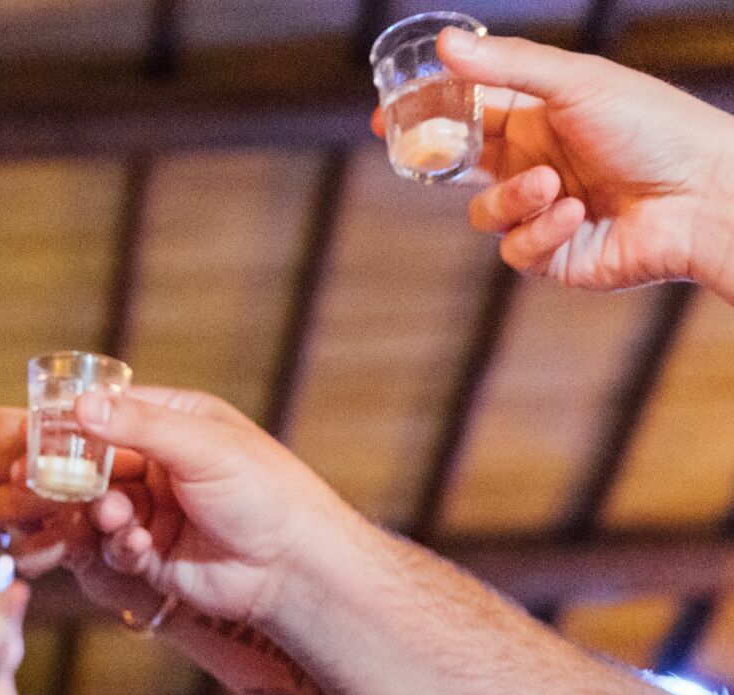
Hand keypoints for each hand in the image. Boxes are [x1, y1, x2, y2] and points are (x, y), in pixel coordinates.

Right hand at [0, 388, 354, 624]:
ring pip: (93, 508)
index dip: (64, 423)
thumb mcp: (202, 447)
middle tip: (35, 483)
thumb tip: (81, 405)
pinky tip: (144, 547)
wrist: (292, 568)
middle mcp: (156, 463)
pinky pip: (110, 547)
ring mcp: (150, 509)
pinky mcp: (147, 553)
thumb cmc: (264, 492)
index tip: (31, 436)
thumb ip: (139, 426)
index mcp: (172, 422)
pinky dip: (120, 546)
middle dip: (67, 477)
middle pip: (88, 464)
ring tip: (120, 519)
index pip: (104, 413)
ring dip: (102, 514)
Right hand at [412, 30, 733, 291]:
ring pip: (484, 212)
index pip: (468, 113)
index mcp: (539, 118)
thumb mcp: (576, 83)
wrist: (702, 194)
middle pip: (462, 166)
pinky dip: (541, 231)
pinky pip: (514, 249)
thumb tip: (444, 45)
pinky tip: (579, 214)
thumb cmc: (653, 128)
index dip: (427, 116)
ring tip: (553, 186)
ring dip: (512, 198)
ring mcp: (543, 211)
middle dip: (438, 164)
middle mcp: (536, 163)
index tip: (386, 116)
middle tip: (422, 157)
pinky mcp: (553, 256)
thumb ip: (506, 67)